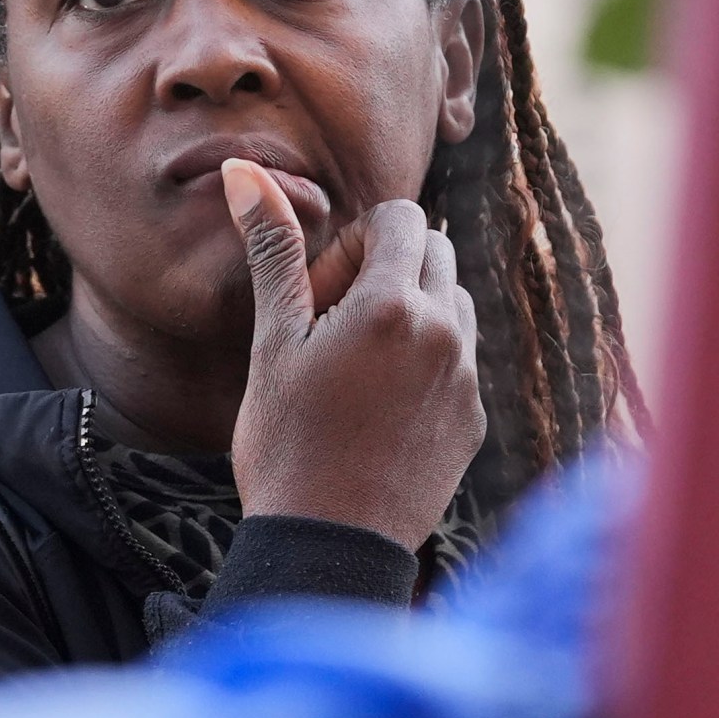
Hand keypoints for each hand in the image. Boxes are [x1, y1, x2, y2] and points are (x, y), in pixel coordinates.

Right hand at [220, 159, 484, 550]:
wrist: (329, 547)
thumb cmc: (286, 444)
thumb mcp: (273, 343)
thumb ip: (275, 252)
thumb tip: (244, 170)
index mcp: (394, 306)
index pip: (401, 218)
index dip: (355, 242)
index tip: (320, 292)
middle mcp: (446, 333)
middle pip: (434, 253)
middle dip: (386, 268)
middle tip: (332, 325)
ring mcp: (467, 379)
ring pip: (454, 304)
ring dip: (413, 311)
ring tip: (356, 366)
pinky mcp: (475, 420)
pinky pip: (461, 362)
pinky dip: (428, 362)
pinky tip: (378, 410)